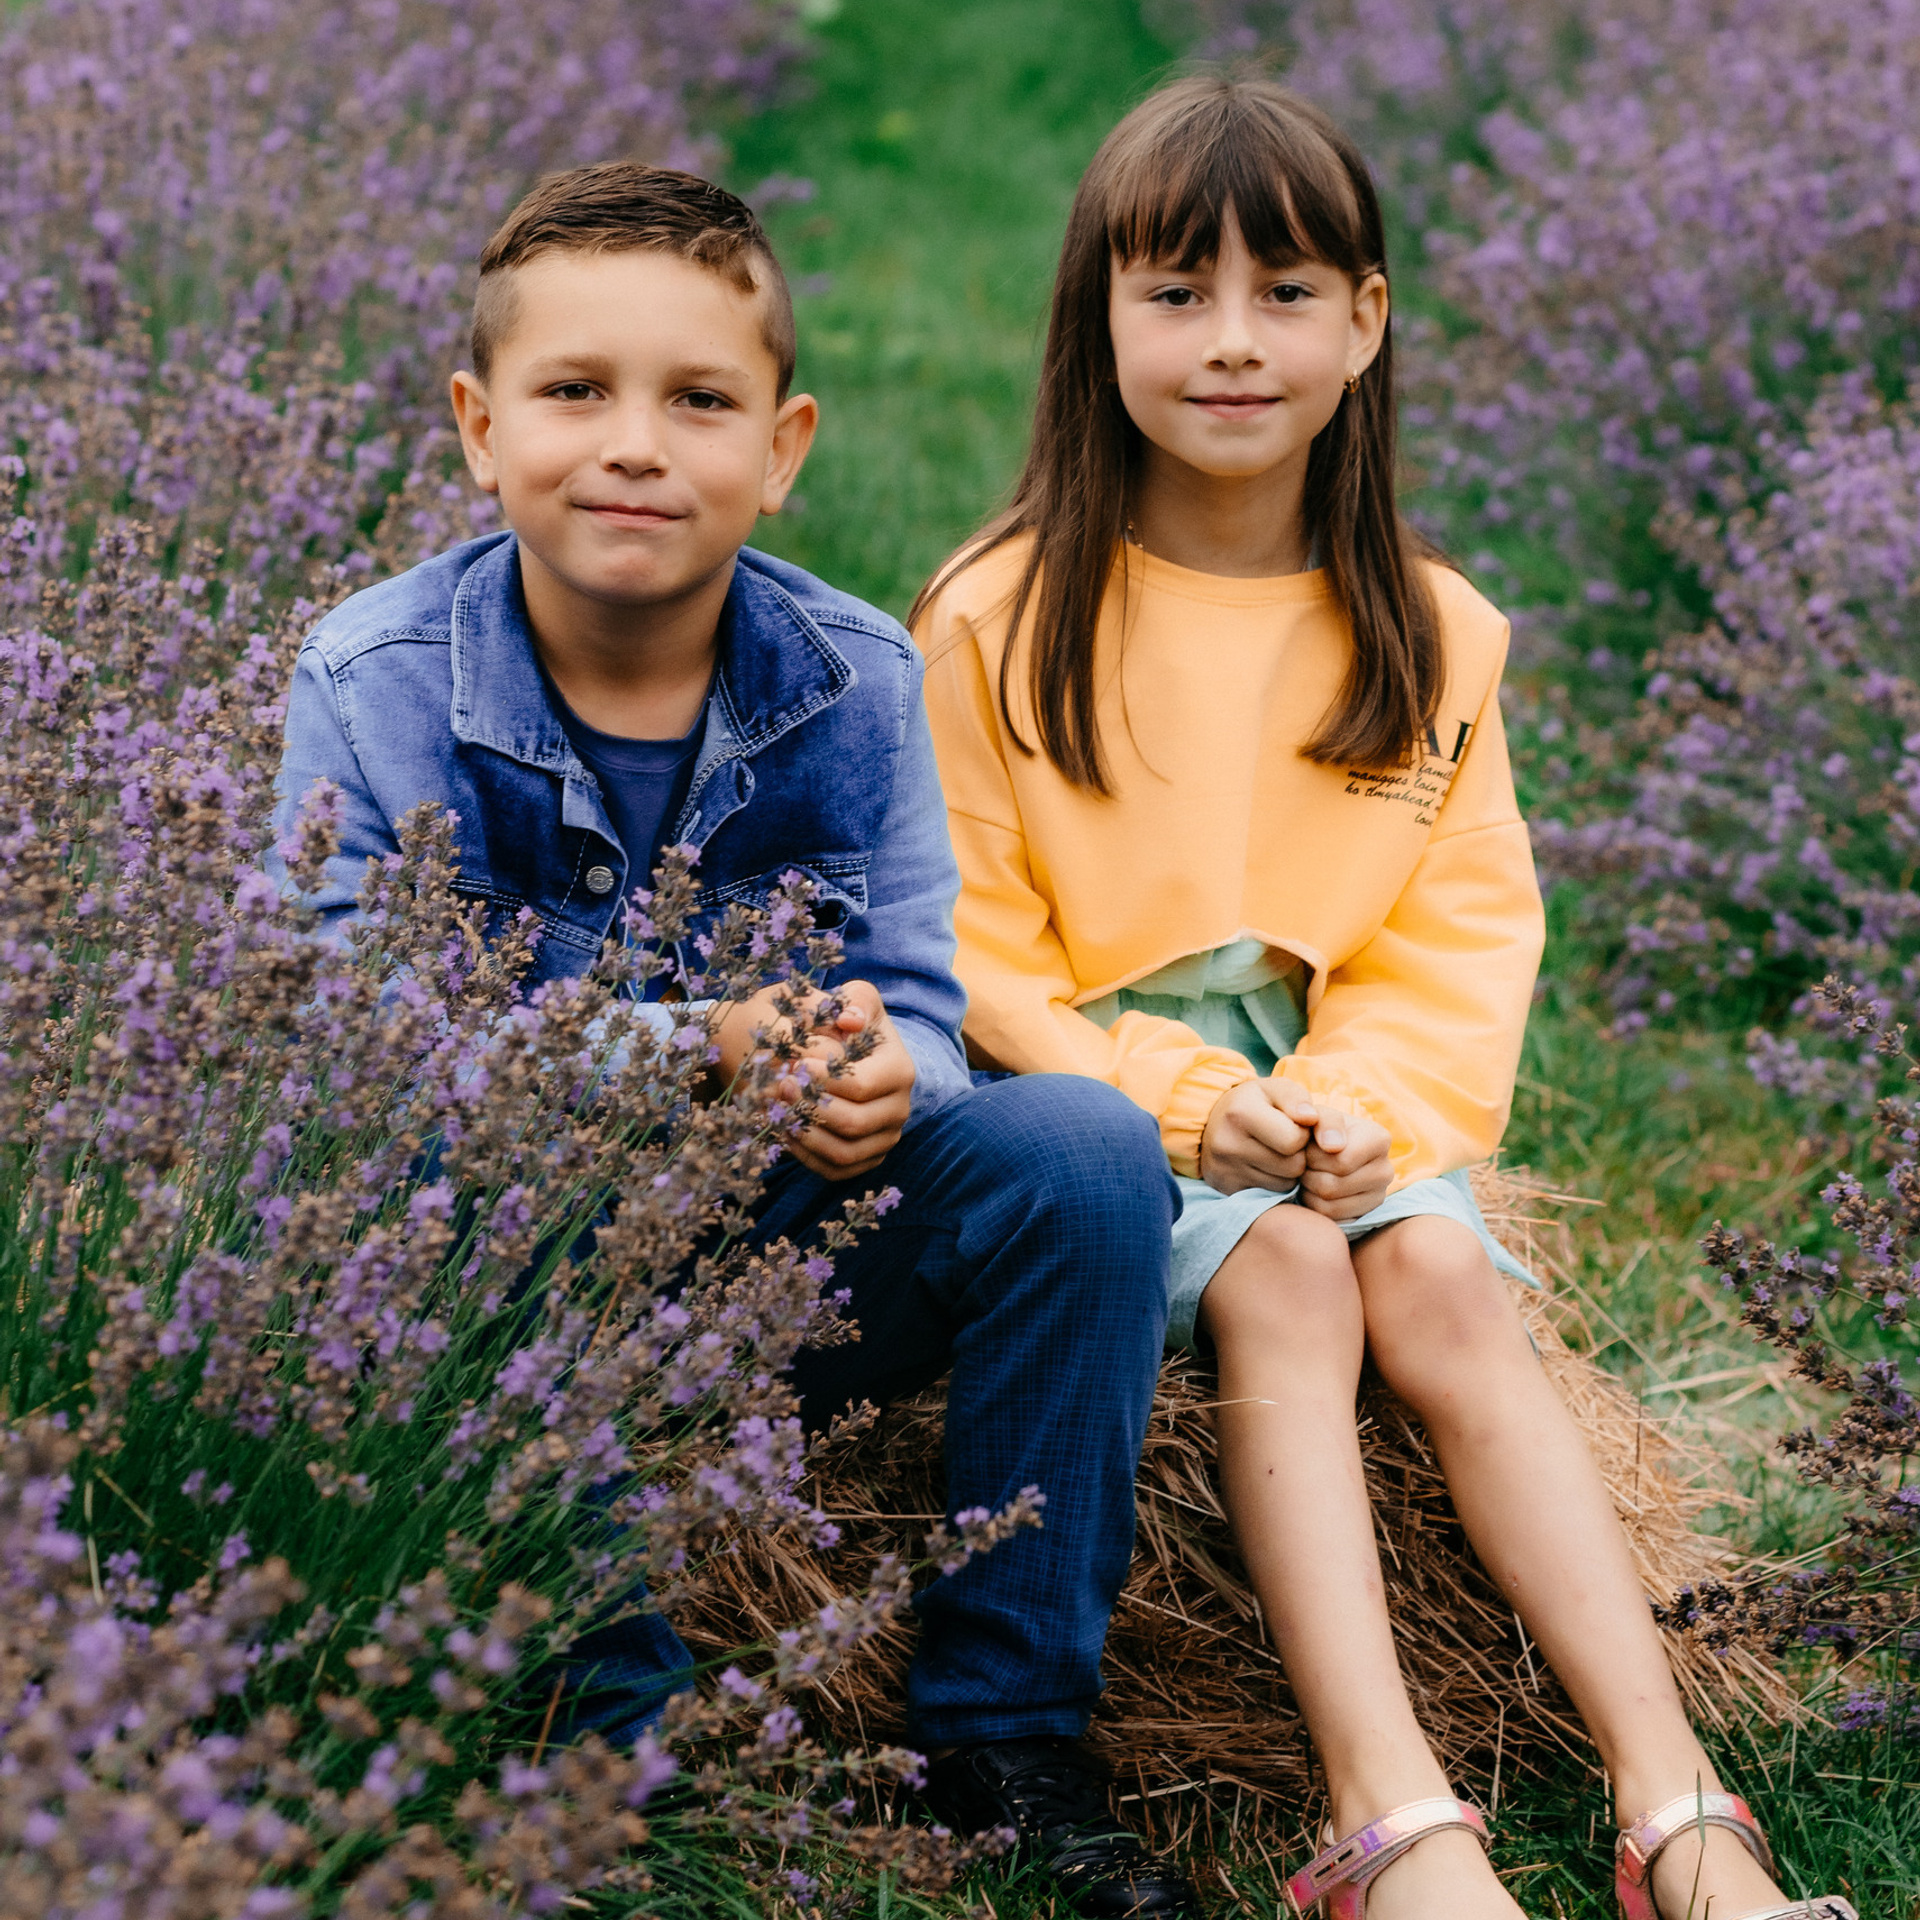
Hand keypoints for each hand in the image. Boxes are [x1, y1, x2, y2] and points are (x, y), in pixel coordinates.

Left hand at [714, 979, 914, 1181]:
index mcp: (900, 1071)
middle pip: (852, 1123)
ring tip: (779, 1111)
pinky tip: (785, 1131)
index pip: (860, 1086)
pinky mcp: (868, 1159)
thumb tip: (849, 1021)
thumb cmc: (850, 1025)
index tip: (796, 1064)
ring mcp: (885, 1138)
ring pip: (844, 1153)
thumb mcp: (857, 999)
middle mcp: (899, 1109)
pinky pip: (836, 1170)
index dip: (822, 1079)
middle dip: (809, 1107)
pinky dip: (806, 1157)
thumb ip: (855, 1000)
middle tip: (781, 1088)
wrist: (855, 1056)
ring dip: (804, 1135)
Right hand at [1199, 1075, 1321, 1194]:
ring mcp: (1225, 1171)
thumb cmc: (1255, 1103)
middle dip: (1297, 1154)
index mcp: (1240, 1113)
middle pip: (1292, 1166)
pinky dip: (1274, 1183)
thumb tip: (1311, 1118)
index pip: (1293, 1140)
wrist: (1213, 1122)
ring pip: (1284, 1185)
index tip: (1292, 1126)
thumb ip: (1298, 1099)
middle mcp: (1227, 1144)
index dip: (1302, 1134)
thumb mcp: (1276, 1089)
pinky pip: (1271, 1196)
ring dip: (1288, 1171)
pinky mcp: (1226, 1189)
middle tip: (1284, 1141)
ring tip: (1274, 1153)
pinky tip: (1264, 1167)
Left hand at [1298, 1103, 1392, 1220]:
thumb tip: (1332, 1146)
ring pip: (1329, 1205)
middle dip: (1308, 1174)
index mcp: (1380, 1139)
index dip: (1314, 1157)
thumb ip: (1325, 1122)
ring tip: (1309, 1174)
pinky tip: (1314, 1189)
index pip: (1341, 1161)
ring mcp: (1378, 1196)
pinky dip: (1314, 1205)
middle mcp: (1386, 1170)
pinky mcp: (1365, 1215)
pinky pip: (1331, 1219)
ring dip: (1309, 1190)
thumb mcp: (1319, 1116)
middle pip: (1332, 1186)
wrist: (1321, 1147)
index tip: (1307, 1147)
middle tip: (1304, 1163)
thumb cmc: (1319, 1129)